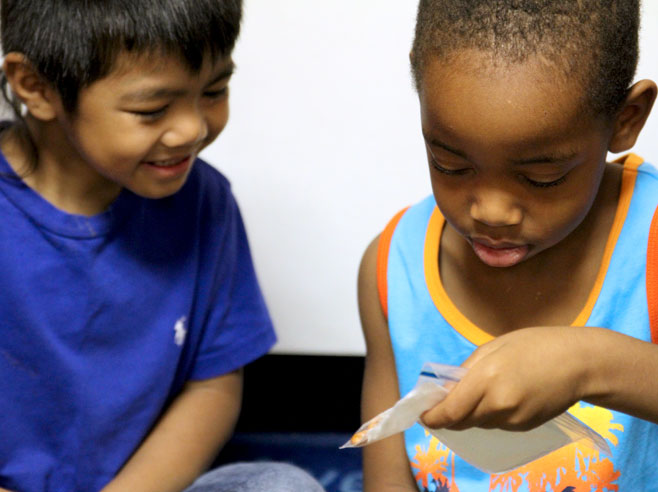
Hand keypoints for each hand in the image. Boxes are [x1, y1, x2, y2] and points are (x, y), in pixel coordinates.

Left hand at [421, 326, 591, 430]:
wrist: (579, 363)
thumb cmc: (534, 345)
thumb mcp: (492, 347)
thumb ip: (466, 370)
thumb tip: (446, 390)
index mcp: (486, 377)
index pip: (450, 411)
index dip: (432, 417)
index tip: (423, 415)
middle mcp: (498, 403)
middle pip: (460, 421)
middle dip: (448, 415)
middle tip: (443, 403)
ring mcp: (513, 418)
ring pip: (478, 423)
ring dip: (470, 413)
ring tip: (482, 390)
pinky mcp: (524, 426)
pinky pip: (496, 424)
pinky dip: (491, 414)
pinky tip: (503, 395)